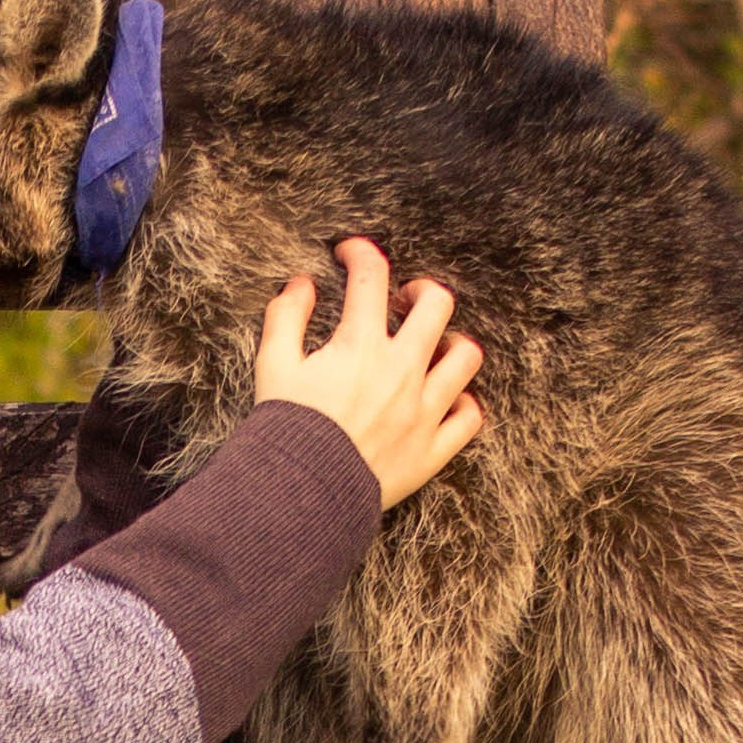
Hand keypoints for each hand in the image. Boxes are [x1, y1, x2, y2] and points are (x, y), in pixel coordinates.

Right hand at [254, 237, 483, 508]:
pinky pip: (470, 417)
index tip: (350, 253)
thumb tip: (302, 284)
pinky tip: (446, 399)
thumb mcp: (272, 365)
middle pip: (437, 305)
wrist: (301, 491)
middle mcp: (401, 370)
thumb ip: (286, 317)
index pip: (371, 275)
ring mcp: (423, 410)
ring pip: (466, 358)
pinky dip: (463, 403)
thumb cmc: (285, 427)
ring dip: (453, 343)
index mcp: (360, 345)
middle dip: (421, 291)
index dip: (360, 252)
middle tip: (403, 300)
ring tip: (434, 347)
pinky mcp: (433, 448)